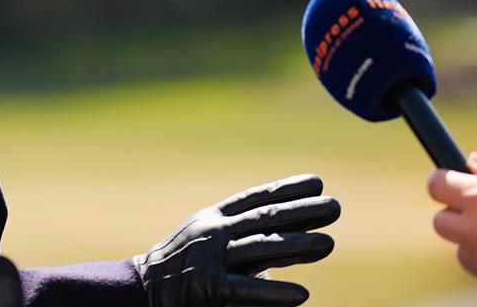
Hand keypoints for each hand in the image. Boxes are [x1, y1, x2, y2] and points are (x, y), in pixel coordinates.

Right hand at [133, 174, 338, 306]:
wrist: (140, 291)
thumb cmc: (180, 267)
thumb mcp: (211, 244)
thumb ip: (248, 242)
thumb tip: (293, 241)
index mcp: (214, 217)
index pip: (256, 198)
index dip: (287, 189)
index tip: (317, 182)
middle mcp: (213, 231)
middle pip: (265, 217)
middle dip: (302, 212)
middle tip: (335, 206)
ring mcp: (209, 258)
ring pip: (260, 247)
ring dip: (297, 245)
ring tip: (329, 244)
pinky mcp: (207, 289)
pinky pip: (245, 290)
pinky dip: (273, 291)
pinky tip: (300, 294)